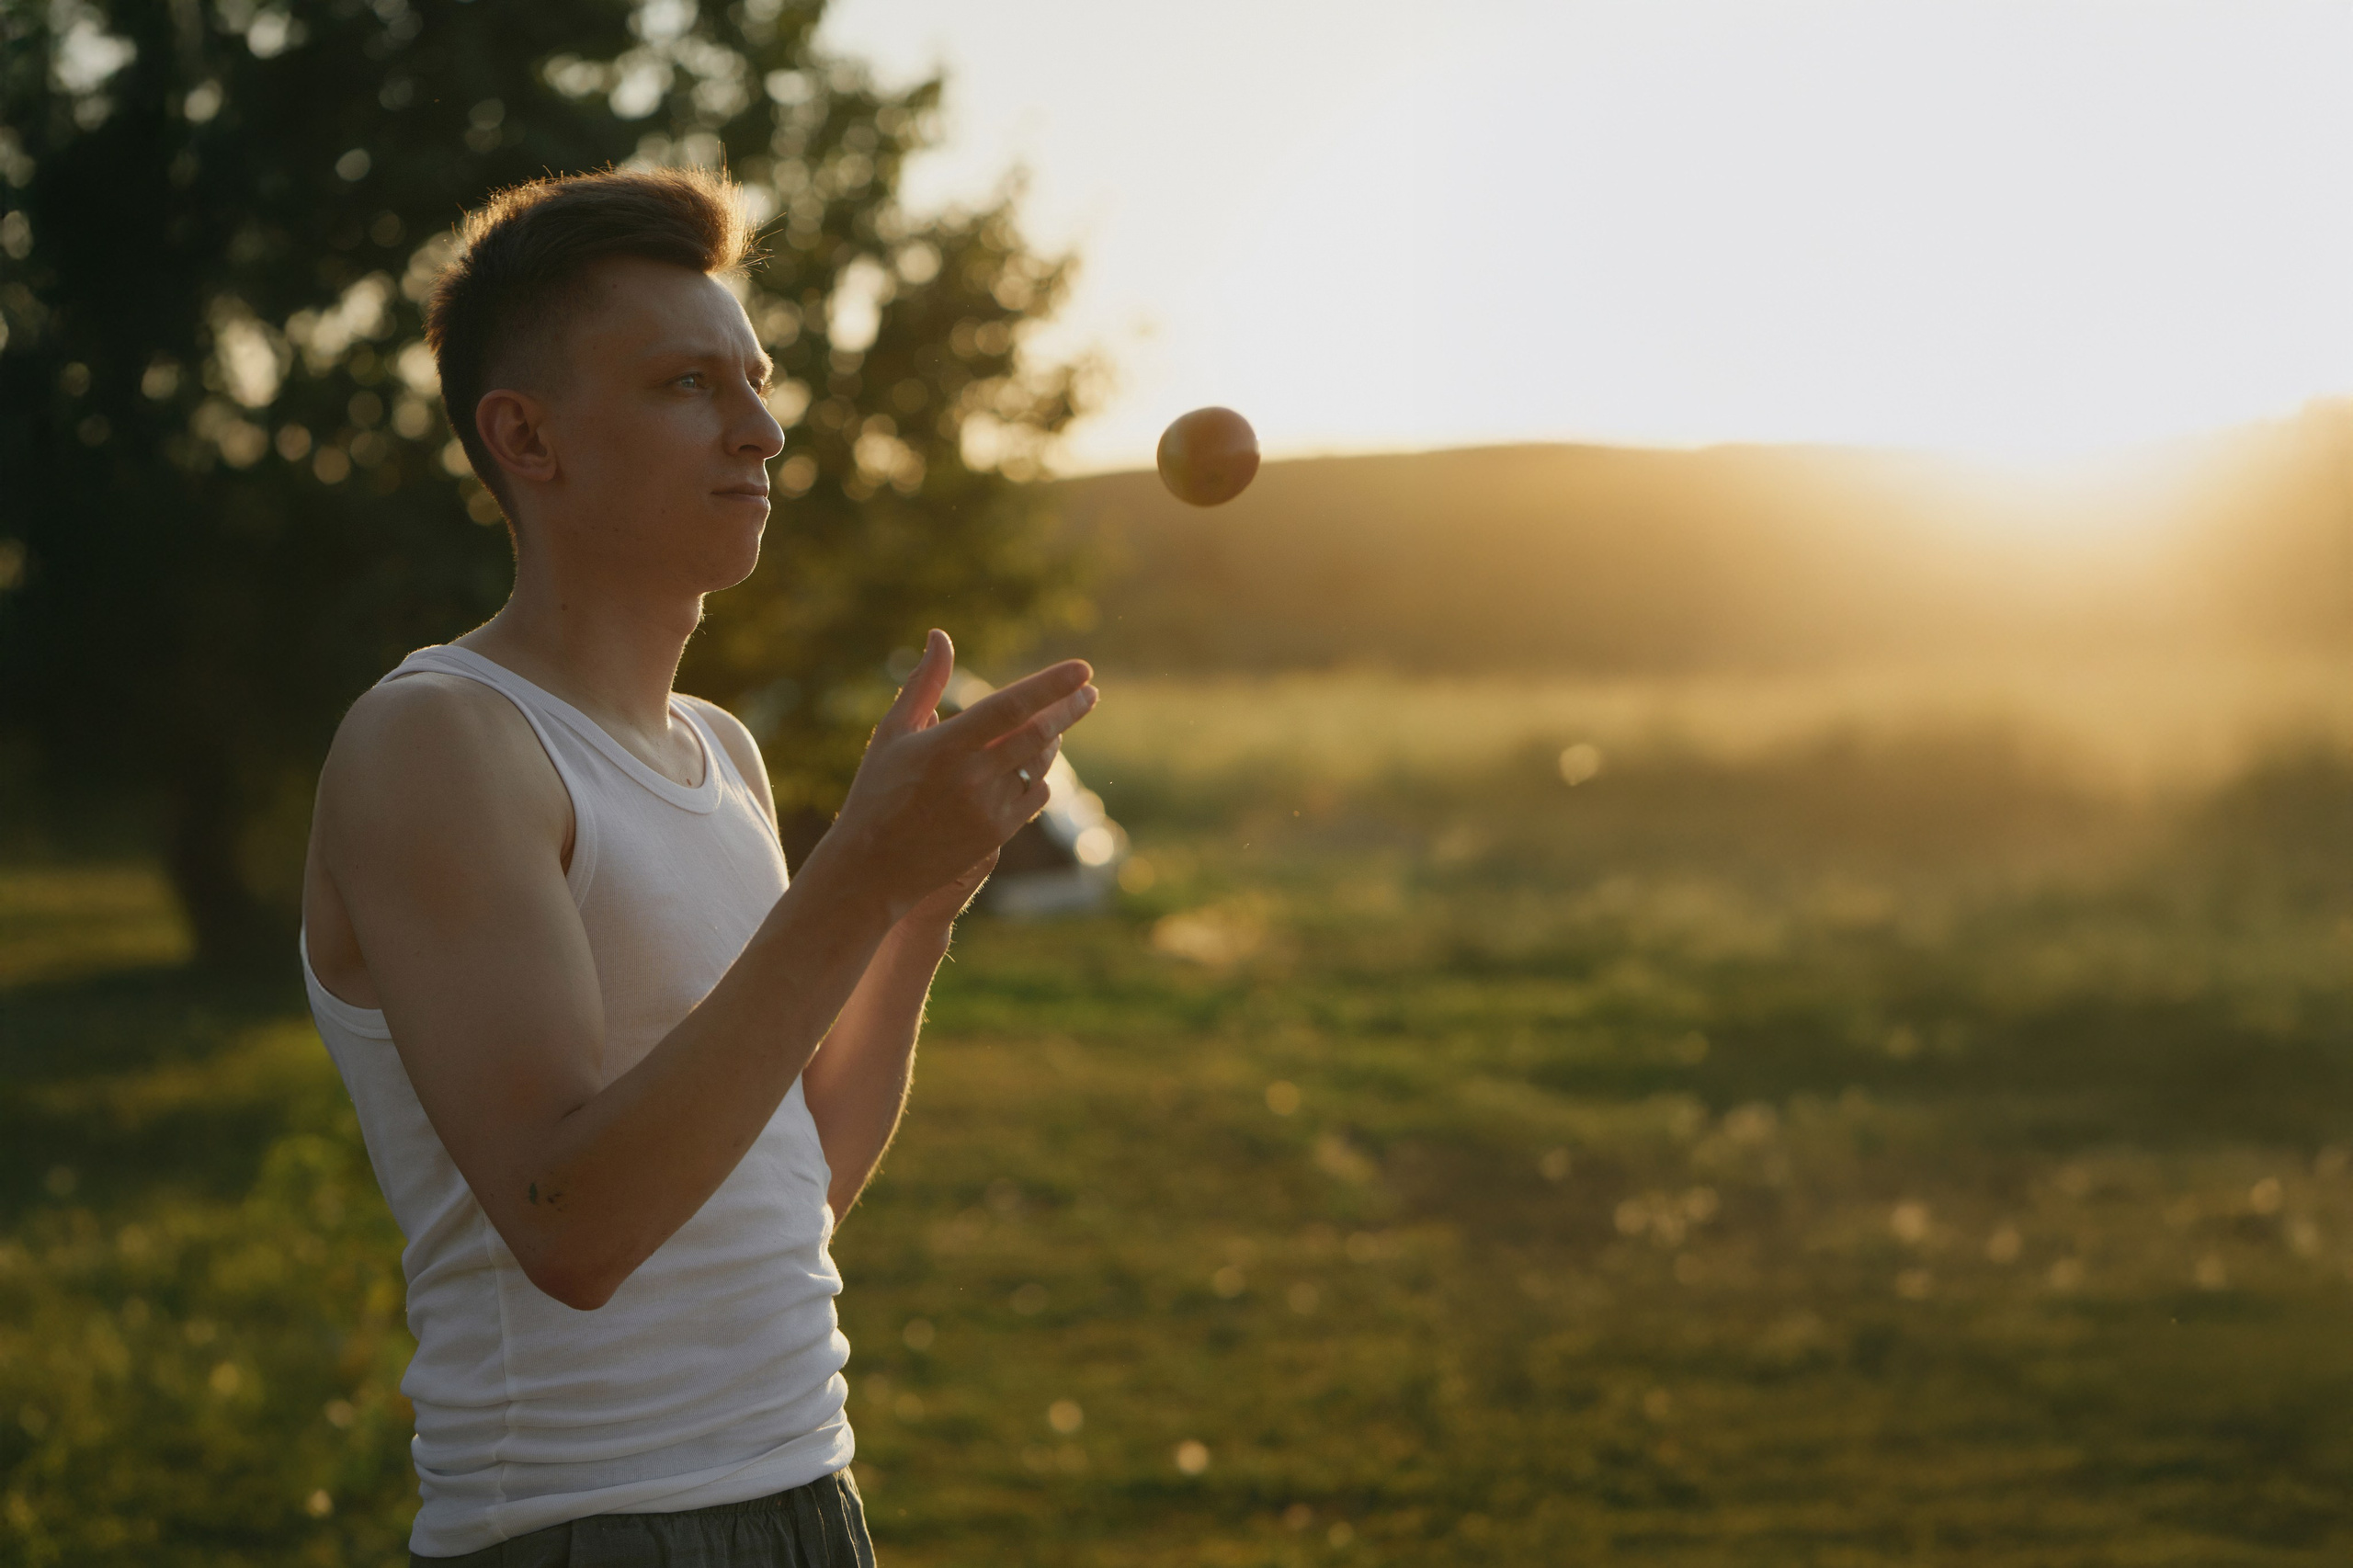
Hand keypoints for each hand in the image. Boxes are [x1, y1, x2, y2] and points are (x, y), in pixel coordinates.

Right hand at [828, 630, 1096, 923]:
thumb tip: (940, 636)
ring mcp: (989, 809)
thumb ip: (924, 683)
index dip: (1050, 685)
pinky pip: (1036, 797)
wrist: (873, 869)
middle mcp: (973, 777)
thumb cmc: (876, 793)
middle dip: (1069, 708)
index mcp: (946, 746)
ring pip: (1039, 764)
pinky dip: (1040, 776)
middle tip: (1090, 690)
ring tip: (1061, 721)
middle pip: (1039, 734)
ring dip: (1054, 739)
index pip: (1011, 707)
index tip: (1083, 669)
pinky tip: (1037, 766)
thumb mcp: (893, 733)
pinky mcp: (997, 835)